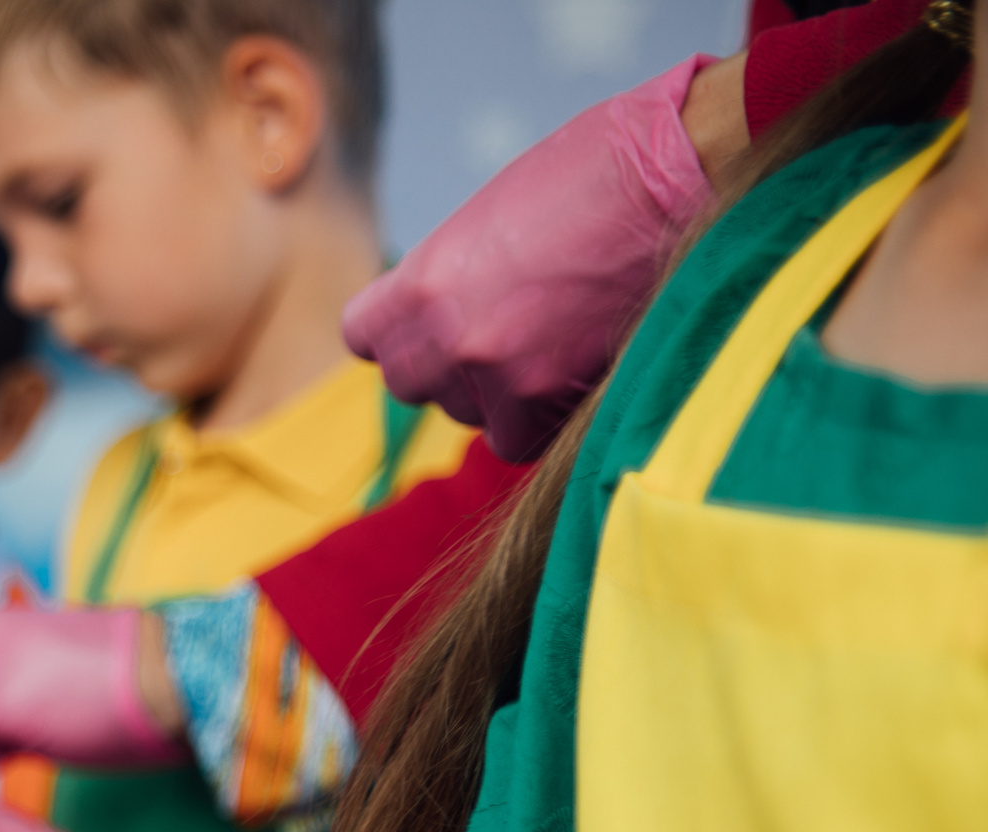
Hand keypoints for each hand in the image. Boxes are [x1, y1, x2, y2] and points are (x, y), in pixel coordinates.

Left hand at [343, 54, 715, 461]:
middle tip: (501, 330)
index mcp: (421, 283)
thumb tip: (439, 317)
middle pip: (412, 384)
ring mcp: (502, 379)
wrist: (688, 170)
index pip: (365, 336)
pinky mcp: (558, 403)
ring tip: (555, 336)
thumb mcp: (496, 213)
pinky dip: (544, 416)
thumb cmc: (600, 171)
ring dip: (501, 391)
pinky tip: (579, 368)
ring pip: (472, 416)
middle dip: (447, 364)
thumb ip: (453, 275)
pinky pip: (524, 440)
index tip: (429, 320)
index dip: (396, 330)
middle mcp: (448, 340)